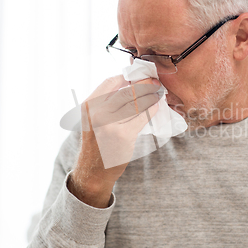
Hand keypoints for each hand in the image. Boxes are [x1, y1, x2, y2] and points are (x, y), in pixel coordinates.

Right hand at [69, 75, 159, 206]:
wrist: (94, 170)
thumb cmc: (97, 142)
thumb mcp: (93, 118)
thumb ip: (107, 102)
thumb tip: (131, 83)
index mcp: (89, 105)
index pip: (111, 81)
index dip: (127, 77)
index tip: (139, 76)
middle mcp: (97, 113)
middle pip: (127, 91)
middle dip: (144, 84)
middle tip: (155, 82)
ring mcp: (110, 124)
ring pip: (137, 103)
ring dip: (151, 96)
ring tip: (158, 92)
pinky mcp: (123, 135)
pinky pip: (143, 117)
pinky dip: (152, 109)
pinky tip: (156, 106)